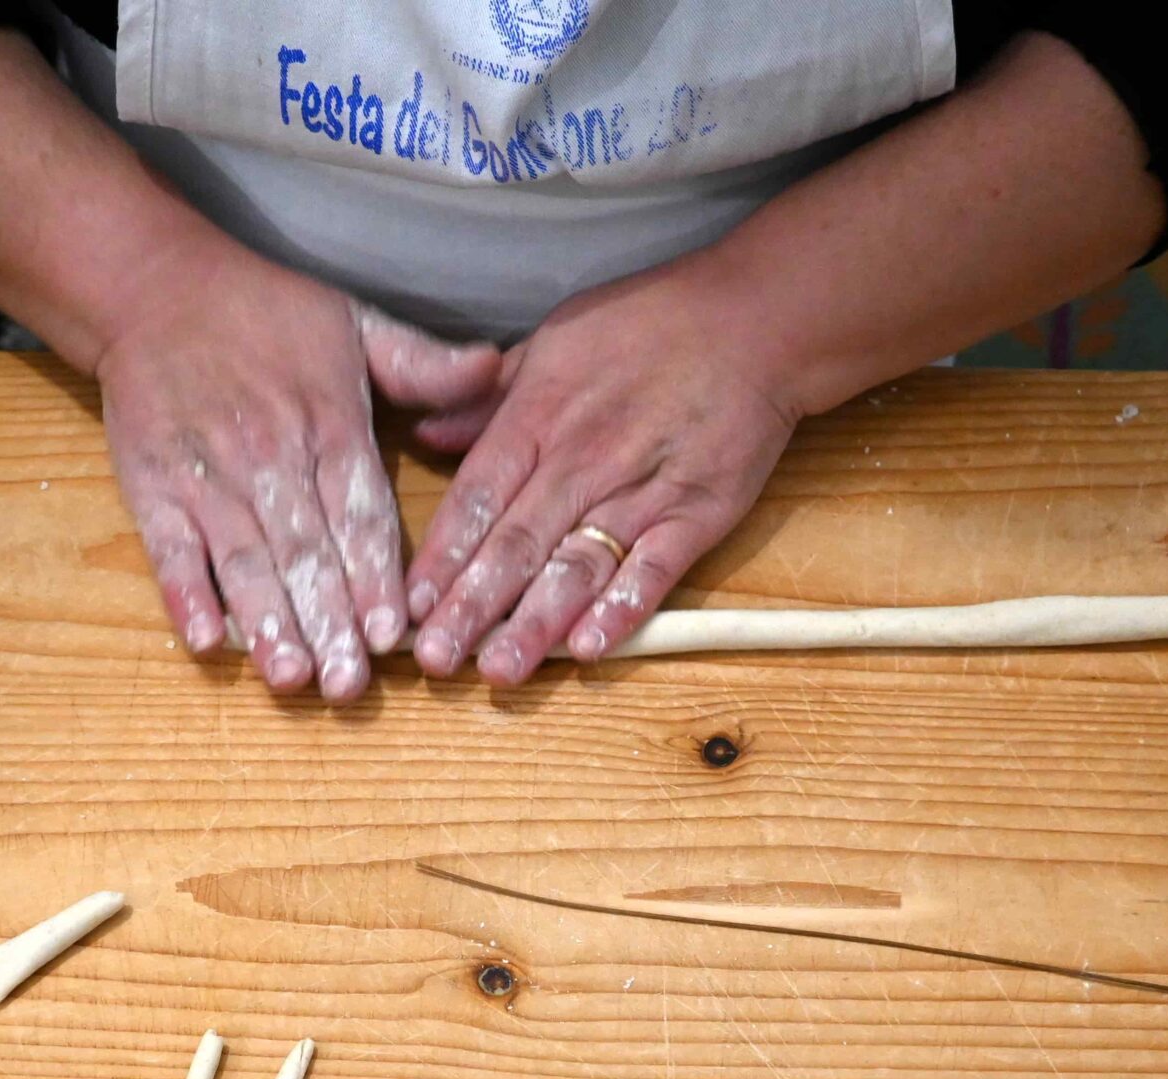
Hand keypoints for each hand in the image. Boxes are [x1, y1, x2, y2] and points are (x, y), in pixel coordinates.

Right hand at [97, 243, 499, 700]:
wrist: (154, 287)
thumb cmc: (267, 313)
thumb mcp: (356, 322)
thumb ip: (424, 364)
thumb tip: (496, 367)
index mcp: (331, 425)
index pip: (361, 516)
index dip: (376, 578)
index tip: (394, 634)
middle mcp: (272, 457)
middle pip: (306, 552)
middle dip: (330, 622)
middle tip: (349, 685)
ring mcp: (209, 476)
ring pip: (244, 559)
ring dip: (267, 621)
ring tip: (290, 676)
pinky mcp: (153, 486)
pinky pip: (170, 547)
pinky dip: (185, 593)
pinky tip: (204, 640)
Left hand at [402, 264, 797, 684]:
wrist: (759, 320)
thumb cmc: (649, 323)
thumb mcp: (555, 340)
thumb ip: (489, 399)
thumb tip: (427, 436)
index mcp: (540, 416)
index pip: (477, 497)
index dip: (442, 554)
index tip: (408, 603)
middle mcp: (583, 460)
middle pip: (516, 544)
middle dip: (472, 606)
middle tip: (435, 659)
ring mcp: (642, 489)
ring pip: (578, 565)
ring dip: (536, 623)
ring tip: (500, 670)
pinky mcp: (697, 512)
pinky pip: (655, 568)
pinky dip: (623, 607)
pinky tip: (590, 647)